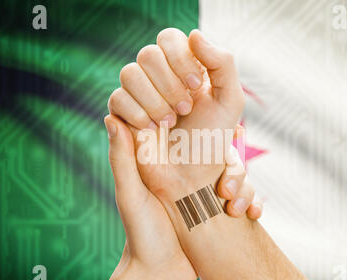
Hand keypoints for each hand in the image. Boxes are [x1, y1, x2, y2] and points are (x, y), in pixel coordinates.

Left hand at [98, 116, 262, 279]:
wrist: (160, 273)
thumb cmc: (140, 233)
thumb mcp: (130, 194)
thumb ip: (122, 159)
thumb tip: (111, 116)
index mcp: (168, 163)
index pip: (191, 132)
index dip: (206, 124)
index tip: (222, 125)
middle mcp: (190, 172)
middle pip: (222, 151)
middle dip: (233, 165)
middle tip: (225, 188)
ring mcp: (208, 190)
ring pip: (238, 173)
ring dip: (244, 187)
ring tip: (234, 208)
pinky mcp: (220, 207)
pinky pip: (245, 196)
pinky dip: (253, 203)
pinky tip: (252, 215)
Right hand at [107, 28, 243, 206]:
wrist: (193, 177)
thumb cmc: (213, 140)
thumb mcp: (230, 101)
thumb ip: (222, 63)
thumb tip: (193, 34)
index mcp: (183, 69)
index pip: (169, 39)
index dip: (180, 58)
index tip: (197, 86)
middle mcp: (159, 79)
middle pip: (148, 54)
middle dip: (168, 83)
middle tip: (185, 109)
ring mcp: (139, 96)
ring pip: (129, 73)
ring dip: (153, 99)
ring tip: (170, 122)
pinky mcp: (123, 115)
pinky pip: (117, 98)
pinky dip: (137, 113)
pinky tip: (153, 129)